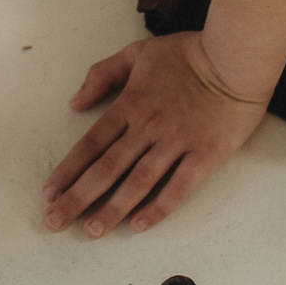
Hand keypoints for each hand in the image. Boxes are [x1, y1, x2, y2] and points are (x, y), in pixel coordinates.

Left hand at [42, 34, 268, 237]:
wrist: (236, 57)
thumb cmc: (189, 53)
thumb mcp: (137, 52)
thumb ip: (103, 74)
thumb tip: (75, 102)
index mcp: (130, 104)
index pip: (91, 144)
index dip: (68, 170)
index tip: (49, 193)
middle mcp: (148, 128)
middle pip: (106, 169)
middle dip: (77, 198)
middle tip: (55, 222)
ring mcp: (177, 143)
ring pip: (137, 182)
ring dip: (112, 209)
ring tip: (92, 231)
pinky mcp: (205, 156)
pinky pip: (178, 188)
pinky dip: (158, 208)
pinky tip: (139, 226)